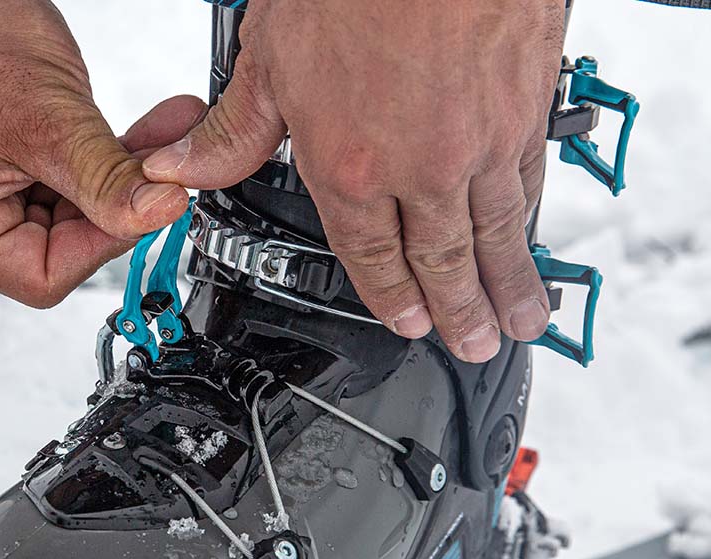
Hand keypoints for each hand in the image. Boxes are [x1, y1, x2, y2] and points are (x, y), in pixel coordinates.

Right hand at [0, 0, 200, 307]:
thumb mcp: (52, 120)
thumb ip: (110, 180)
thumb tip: (159, 215)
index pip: (43, 276)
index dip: (103, 242)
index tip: (146, 207)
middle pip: (55, 248)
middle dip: (113, 203)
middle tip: (162, 168)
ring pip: (62, 215)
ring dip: (111, 178)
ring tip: (156, 138)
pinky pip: (51, 185)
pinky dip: (93, 161)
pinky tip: (129, 136)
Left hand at [143, 0, 565, 361]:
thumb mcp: (269, 58)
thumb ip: (232, 130)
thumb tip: (179, 168)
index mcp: (351, 166)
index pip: (371, 256)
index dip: (391, 299)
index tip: (408, 325)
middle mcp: (422, 169)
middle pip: (443, 261)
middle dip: (456, 313)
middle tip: (472, 347)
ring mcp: (481, 143)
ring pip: (496, 234)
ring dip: (507, 285)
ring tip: (520, 322)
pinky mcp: (525, 109)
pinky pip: (529, 183)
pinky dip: (529, 219)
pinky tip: (531, 238)